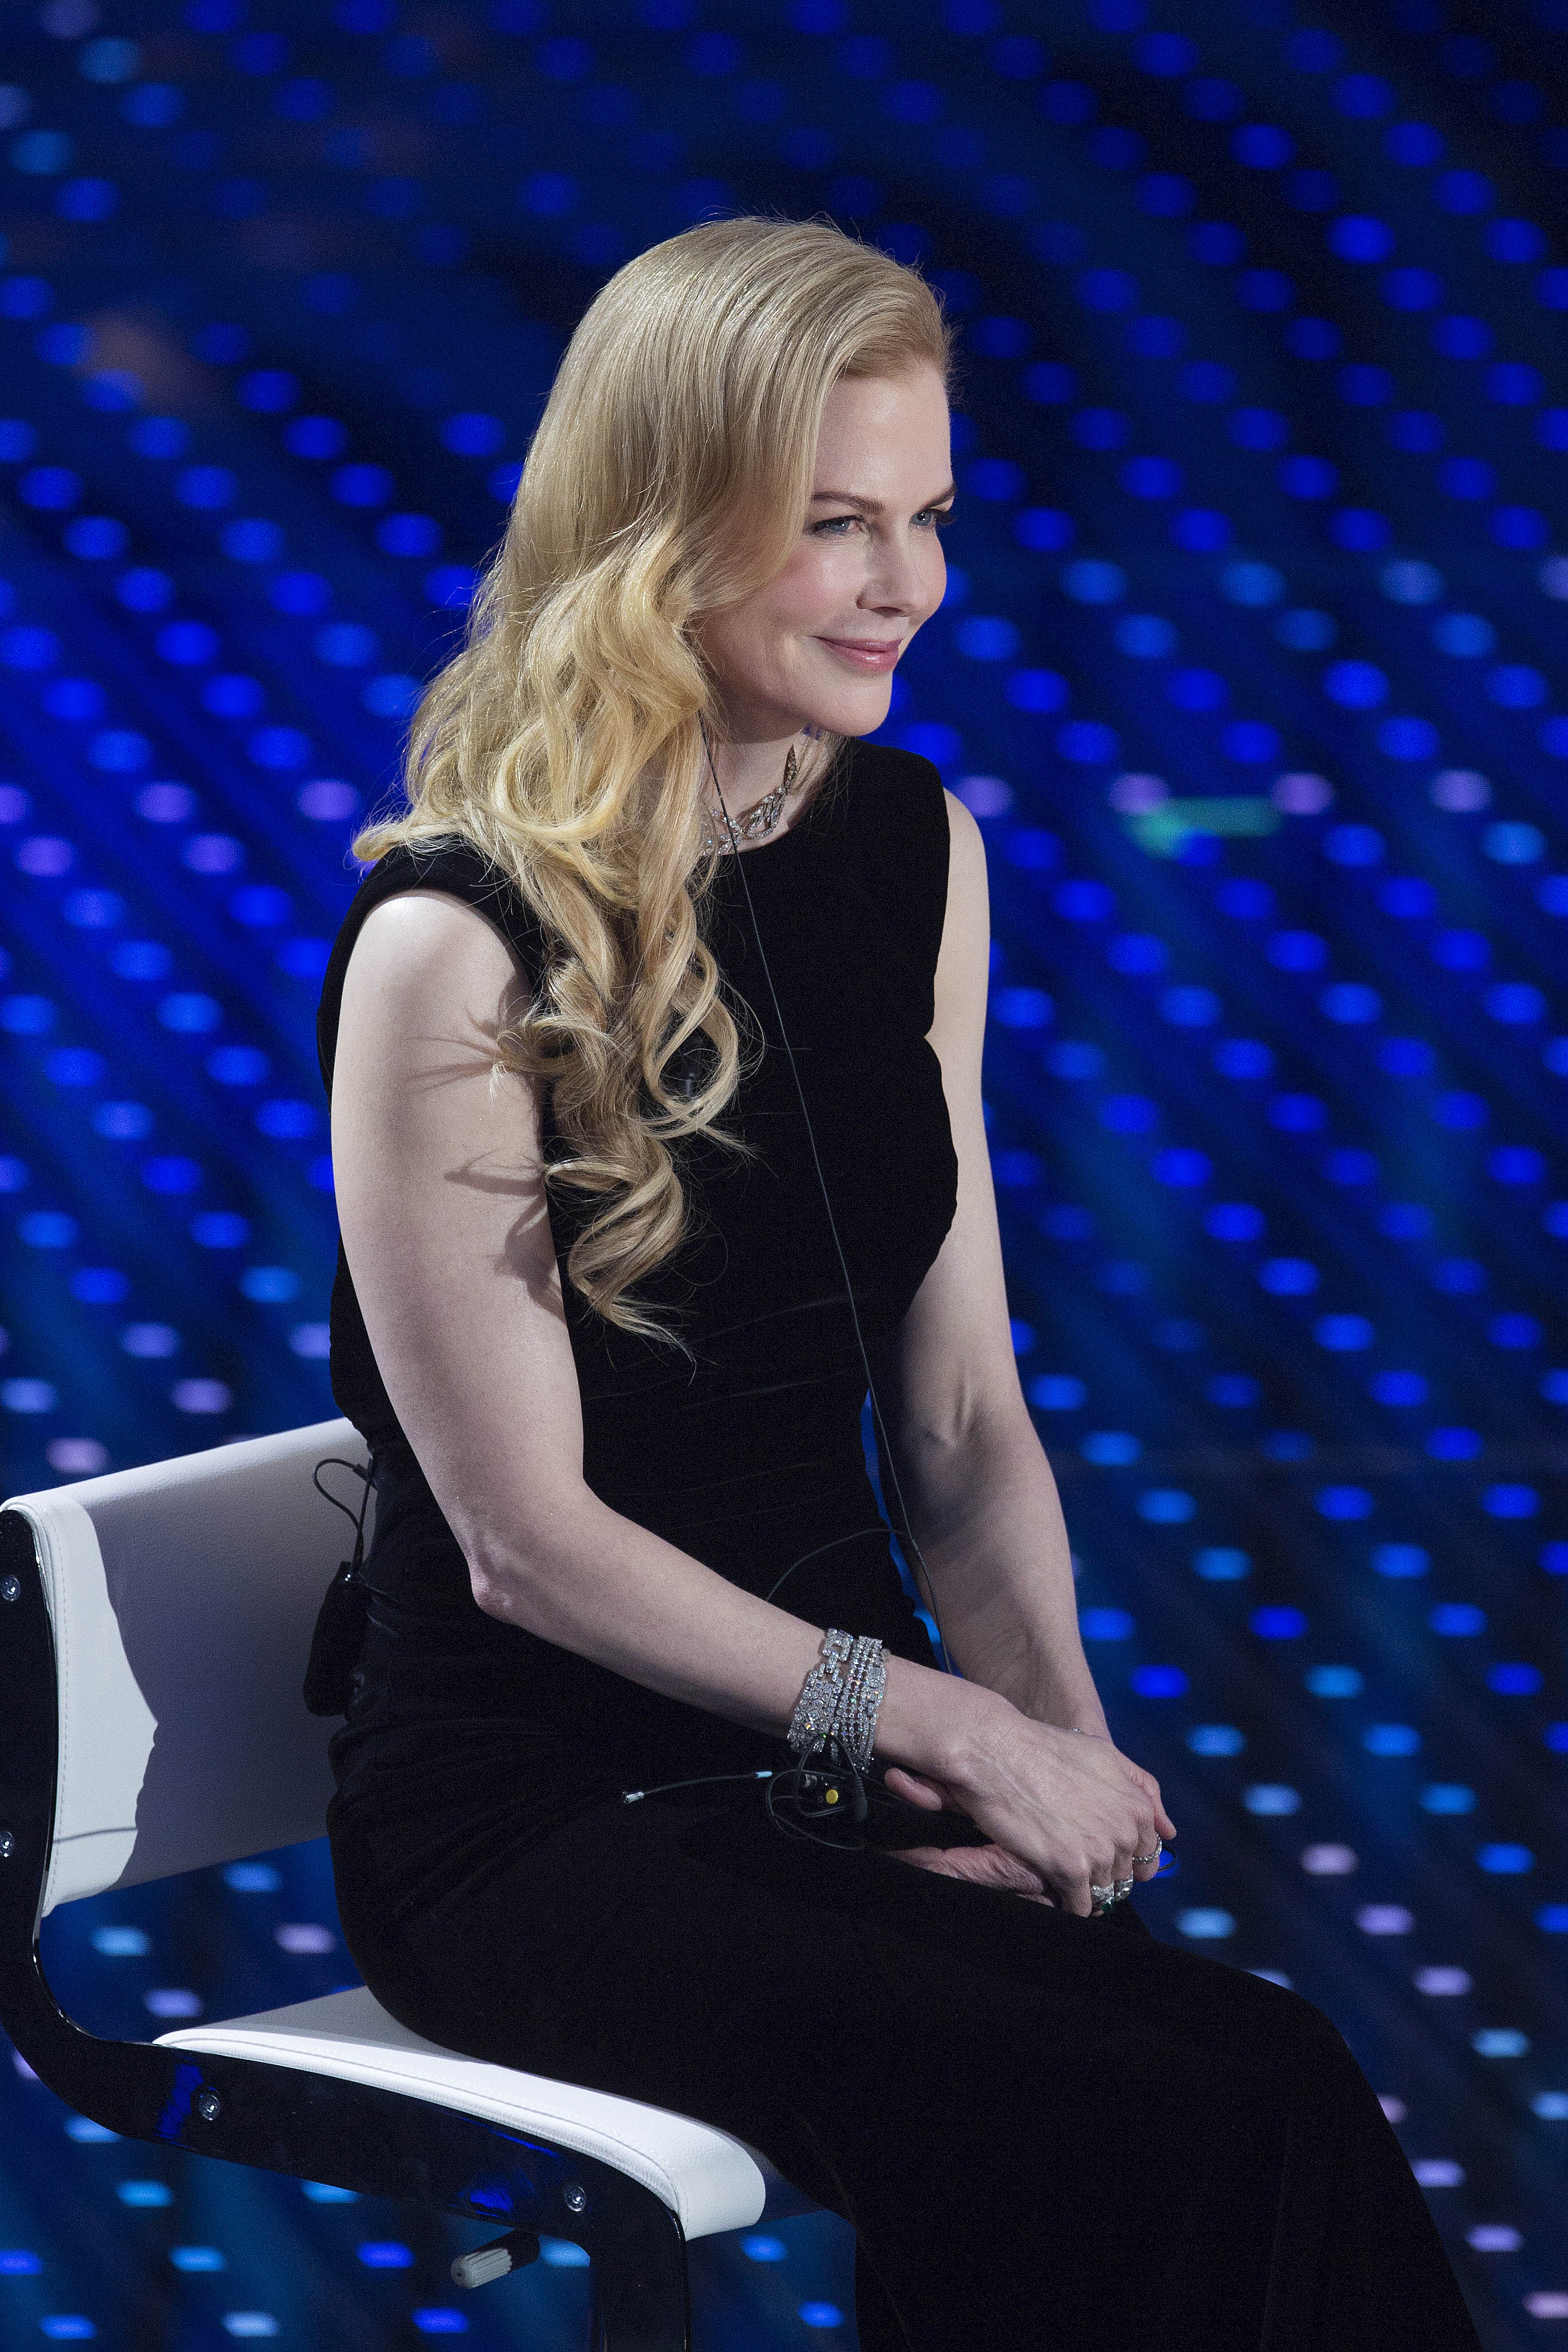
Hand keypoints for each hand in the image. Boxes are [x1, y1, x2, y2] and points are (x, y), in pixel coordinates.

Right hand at [881, 1698, 1175, 1917]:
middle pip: (1124, 1876)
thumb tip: (1169, 1831)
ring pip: (1104, 1894)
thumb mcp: (1105, 1755)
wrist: (998, 1751)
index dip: (1122, 1855)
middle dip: (1103, 1873)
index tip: (1098, 1851)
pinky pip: (1079, 1907)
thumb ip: (1141, 1789)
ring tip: (1059, 1874)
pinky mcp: (1071, 1870)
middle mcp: (1126, 1832)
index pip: (1147, 1853)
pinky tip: (1052, 1888)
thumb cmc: (1045, 1748)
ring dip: (1085, 1890)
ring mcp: (1101, 1853)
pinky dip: (1068, 1904)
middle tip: (1073, 1860)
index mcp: (1138, 1807)